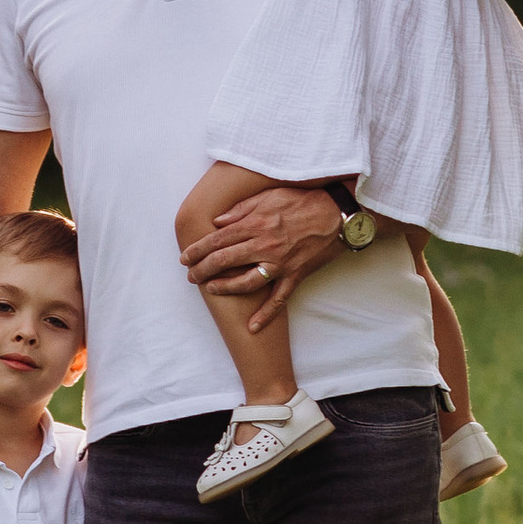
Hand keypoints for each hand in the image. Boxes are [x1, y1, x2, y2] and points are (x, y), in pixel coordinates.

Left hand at [181, 179, 343, 335]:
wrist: (337, 214)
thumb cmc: (303, 201)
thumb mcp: (269, 196)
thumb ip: (241, 209)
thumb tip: (218, 222)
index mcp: (255, 224)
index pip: (217, 240)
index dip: (198, 250)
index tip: (185, 257)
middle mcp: (264, 245)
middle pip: (224, 261)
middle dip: (202, 270)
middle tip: (190, 276)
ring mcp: (279, 263)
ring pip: (245, 282)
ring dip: (224, 288)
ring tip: (211, 289)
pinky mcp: (294, 275)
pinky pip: (278, 299)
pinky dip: (265, 314)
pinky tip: (252, 326)